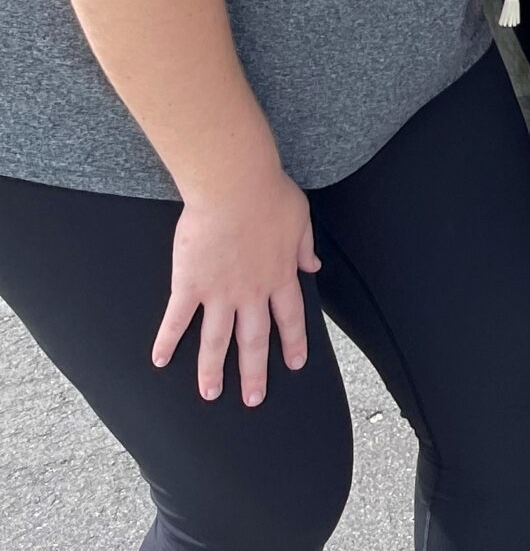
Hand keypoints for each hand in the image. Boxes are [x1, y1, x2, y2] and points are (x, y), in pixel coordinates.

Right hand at [154, 161, 320, 404]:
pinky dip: (166, 342)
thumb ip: (305, 247)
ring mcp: (219, 292)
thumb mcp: (301, 219)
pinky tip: (158, 361)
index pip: (289, 318)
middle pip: (254, 341)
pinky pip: (176, 320)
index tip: (294, 365)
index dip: (293, 342)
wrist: (235, 187)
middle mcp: (251, 292)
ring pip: (216, 341)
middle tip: (253, 400)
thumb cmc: (270, 195)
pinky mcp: (189, 285)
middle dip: (254, 373)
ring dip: (212, 371)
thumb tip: (314, 265)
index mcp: (280, 276)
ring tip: (211, 394)